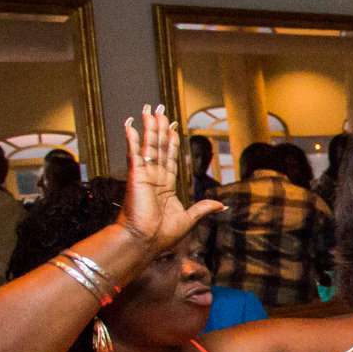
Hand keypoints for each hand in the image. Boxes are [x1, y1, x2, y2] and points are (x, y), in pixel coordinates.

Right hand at [118, 104, 221, 253]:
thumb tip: (222, 206)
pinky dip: (132, 138)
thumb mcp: (190, 219)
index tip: (172, 125)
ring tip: (149, 110)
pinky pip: (134, 153)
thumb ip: (204, 208)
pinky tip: (130, 125)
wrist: (146, 242)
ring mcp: (144, 175)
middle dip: (159, 127)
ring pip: (148, 145)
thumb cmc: (163, 235)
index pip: (169, 157)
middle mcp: (154, 177)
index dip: (171, 140)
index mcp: (165, 186)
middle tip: (158, 109)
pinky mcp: (135, 176)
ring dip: (149, 127)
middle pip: (158, 146)